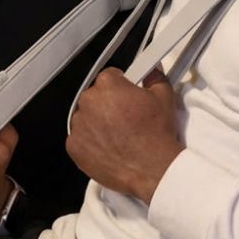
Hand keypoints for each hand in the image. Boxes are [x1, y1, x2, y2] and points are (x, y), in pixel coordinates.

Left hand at [66, 67, 182, 203]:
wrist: (152, 168)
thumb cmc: (156, 134)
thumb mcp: (164, 97)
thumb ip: (154, 77)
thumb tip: (152, 70)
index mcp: (108, 84)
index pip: (109, 77)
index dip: (121, 87)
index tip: (127, 97)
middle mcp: (89, 101)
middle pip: (95, 96)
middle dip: (108, 104)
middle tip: (125, 118)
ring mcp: (79, 125)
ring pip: (85, 117)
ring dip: (97, 122)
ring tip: (118, 135)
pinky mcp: (74, 146)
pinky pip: (79, 138)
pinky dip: (90, 142)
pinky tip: (108, 147)